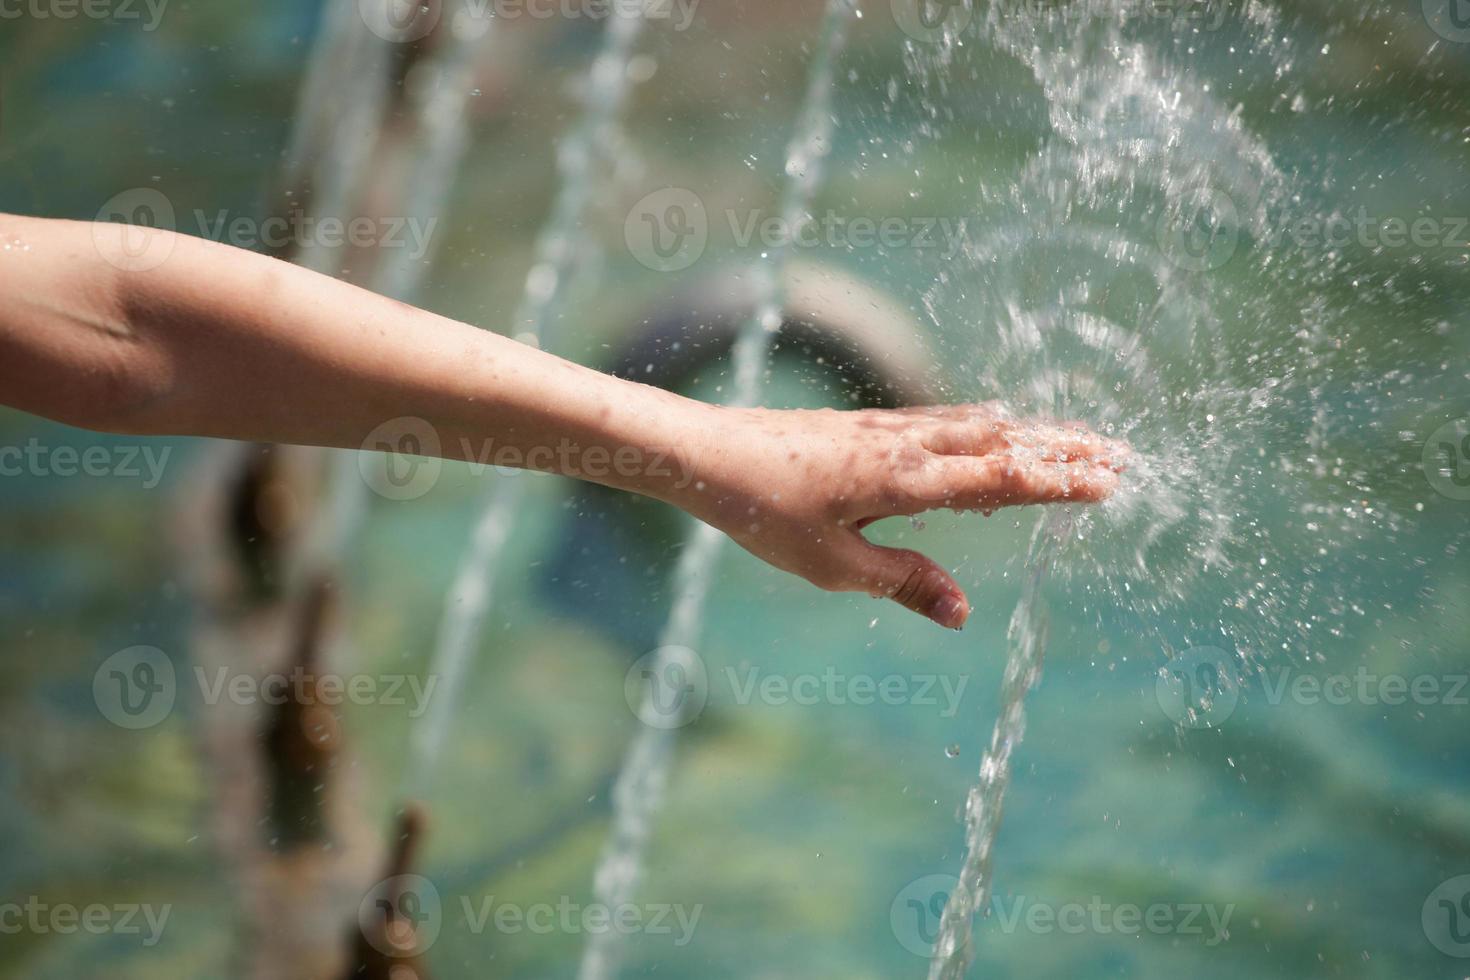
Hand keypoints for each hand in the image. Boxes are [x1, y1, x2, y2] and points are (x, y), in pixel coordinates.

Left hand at [674, 404, 1127, 628]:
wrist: (708, 452)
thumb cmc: (764, 513)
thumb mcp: (833, 565)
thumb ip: (903, 584)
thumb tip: (963, 612)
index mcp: (905, 480)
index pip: (1000, 479)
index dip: (1058, 483)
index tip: (1110, 483)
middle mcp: (906, 444)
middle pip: (1002, 441)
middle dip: (1063, 448)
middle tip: (1120, 454)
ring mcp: (888, 428)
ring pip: (977, 425)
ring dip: (1031, 432)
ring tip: (1075, 438)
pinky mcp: (869, 424)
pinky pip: (945, 420)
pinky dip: (987, 423)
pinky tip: (994, 423)